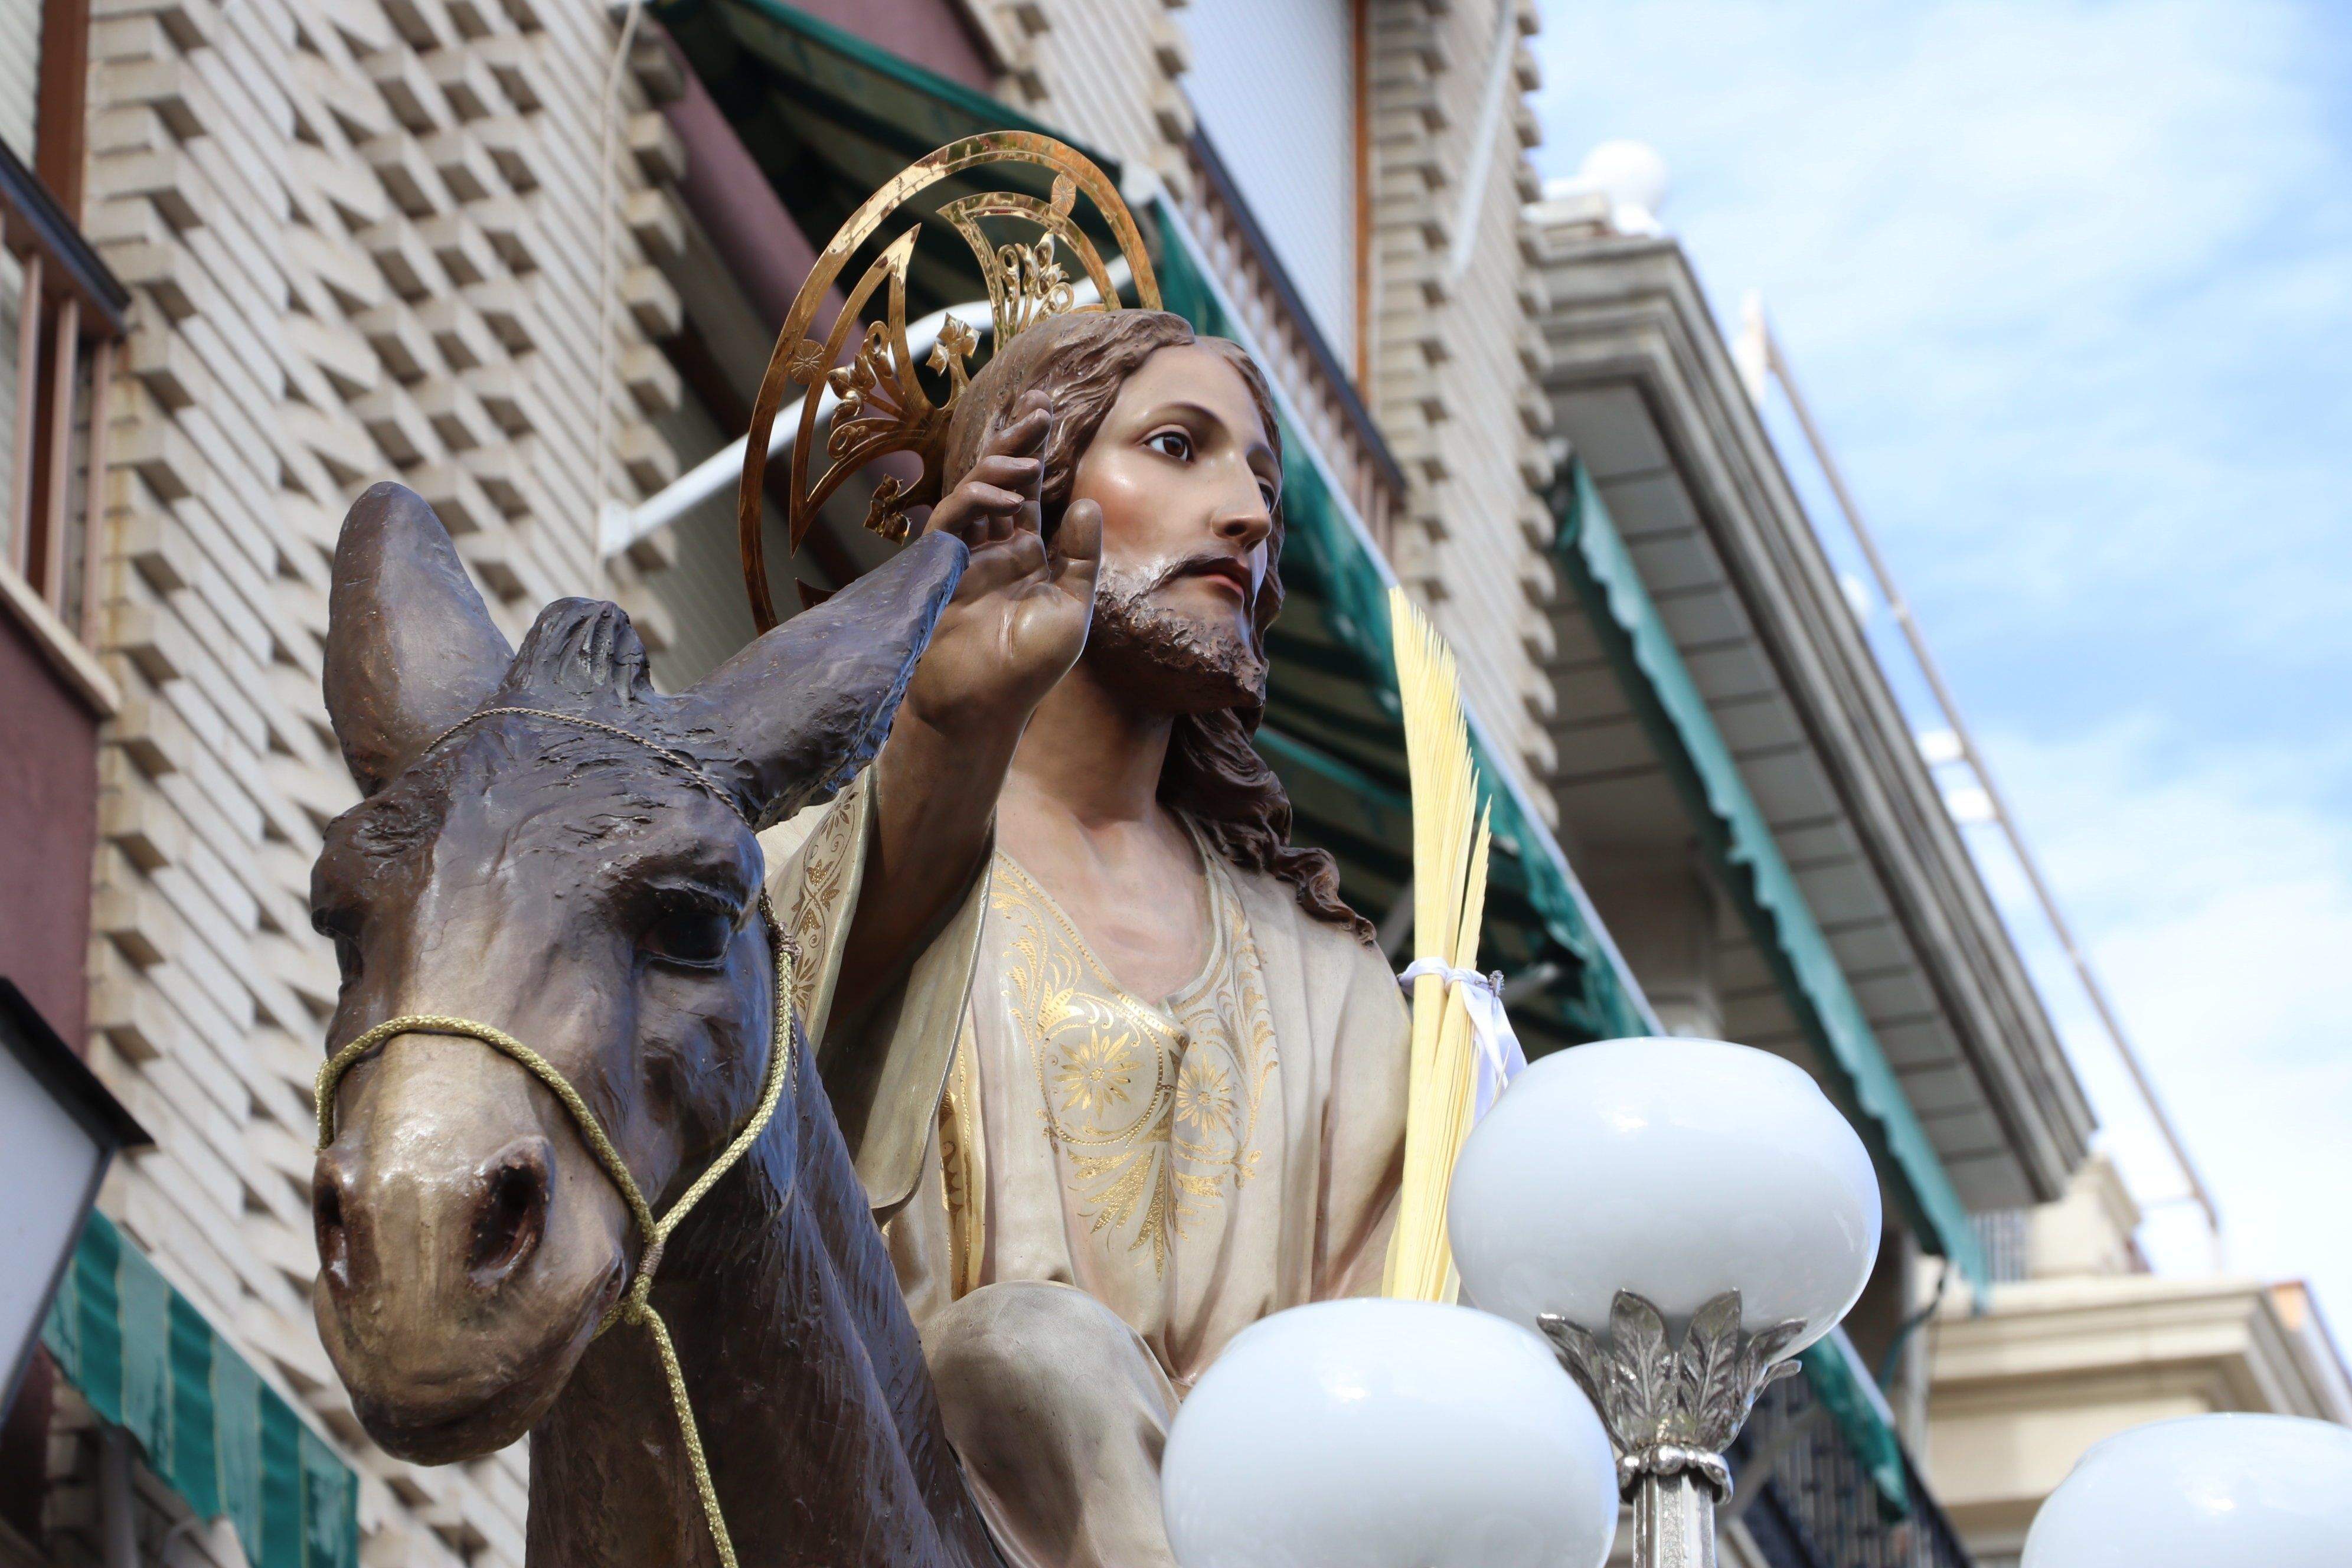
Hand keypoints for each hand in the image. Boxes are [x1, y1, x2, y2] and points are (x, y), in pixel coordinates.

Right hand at [906, 390, 1099, 734]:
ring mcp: (964, 555)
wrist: (983, 707)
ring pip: (975, 490)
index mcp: (1022, 556)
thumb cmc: (1027, 669)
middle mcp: (991, 548)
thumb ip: (1080, 558)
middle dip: (1017, 436)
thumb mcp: (1071, 609)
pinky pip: (956, 518)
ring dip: (1001, 465)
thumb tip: (1088, 504)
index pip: (1028, 492)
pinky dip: (979, 498)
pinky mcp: (942, 567)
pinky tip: (1008, 492)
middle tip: (1038, 399)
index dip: (1035, 449)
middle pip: (1000, 479)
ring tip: (1029, 455)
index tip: (1048, 409)